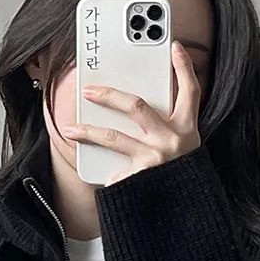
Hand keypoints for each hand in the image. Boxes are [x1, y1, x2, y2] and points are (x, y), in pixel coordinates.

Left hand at [62, 40, 201, 185]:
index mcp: (187, 128)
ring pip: (114, 137)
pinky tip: (97, 177)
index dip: (183, 66)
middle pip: (137, 105)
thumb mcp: (188, 148)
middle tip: (88, 90)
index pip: (189, 89)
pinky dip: (106, 176)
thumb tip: (140, 109)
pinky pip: (117, 173)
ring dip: (88, 132)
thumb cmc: (184, 178)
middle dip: (109, 95)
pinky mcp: (144, 177)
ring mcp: (157, 158)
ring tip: (70, 130)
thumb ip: (170, 127)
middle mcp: (173, 139)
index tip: (175, 46)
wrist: (190, 213)